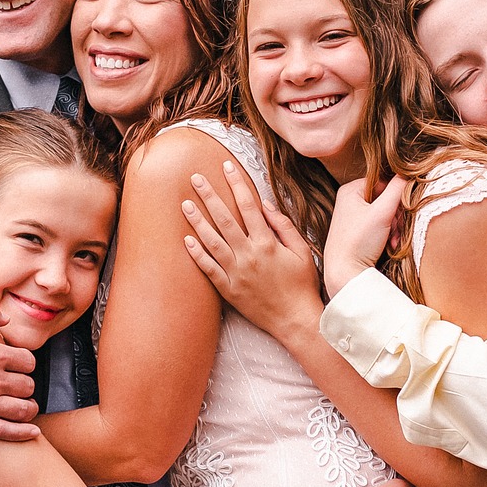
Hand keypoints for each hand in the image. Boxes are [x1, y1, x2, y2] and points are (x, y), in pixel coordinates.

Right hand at [0, 297, 40, 440]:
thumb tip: (6, 319)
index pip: (28, 362)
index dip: (25, 361)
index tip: (17, 363)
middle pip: (28, 386)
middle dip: (25, 383)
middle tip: (17, 382)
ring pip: (22, 409)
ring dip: (27, 406)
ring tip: (25, 403)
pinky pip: (3, 431)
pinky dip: (22, 432)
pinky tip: (32, 431)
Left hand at [181, 161, 323, 340]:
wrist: (295, 319)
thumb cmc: (302, 284)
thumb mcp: (301, 251)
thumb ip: (283, 226)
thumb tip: (265, 204)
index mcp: (267, 243)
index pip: (248, 206)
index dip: (237, 184)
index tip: (226, 167)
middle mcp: (249, 255)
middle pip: (224, 219)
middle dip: (209, 195)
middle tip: (195, 178)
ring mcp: (236, 273)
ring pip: (212, 241)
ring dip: (197, 221)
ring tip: (185, 204)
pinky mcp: (229, 289)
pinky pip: (209, 269)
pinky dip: (197, 254)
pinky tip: (186, 240)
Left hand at [323, 176, 406, 297]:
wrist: (344, 274)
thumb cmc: (358, 242)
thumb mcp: (382, 213)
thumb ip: (398, 189)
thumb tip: (409, 172)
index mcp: (351, 190)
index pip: (384, 182)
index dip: (396, 196)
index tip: (399, 212)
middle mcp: (349, 201)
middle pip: (385, 200)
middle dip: (396, 217)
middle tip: (396, 230)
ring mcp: (352, 217)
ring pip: (384, 215)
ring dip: (394, 228)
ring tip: (393, 241)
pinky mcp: (356, 233)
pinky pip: (378, 227)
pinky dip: (387, 236)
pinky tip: (389, 246)